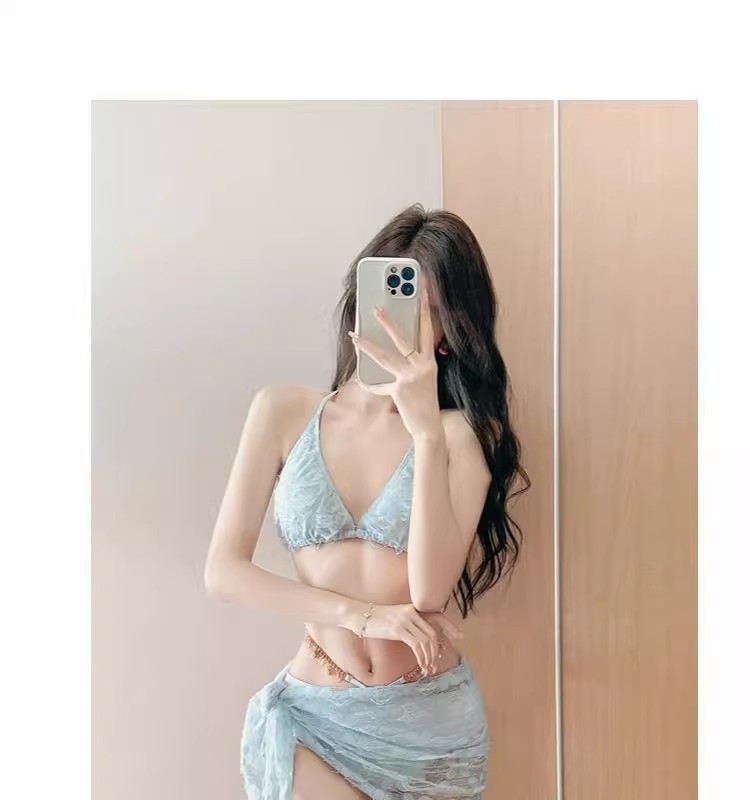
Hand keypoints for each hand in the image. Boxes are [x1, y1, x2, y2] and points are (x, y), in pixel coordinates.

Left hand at [348, 287, 442, 438]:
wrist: (429, 427)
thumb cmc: (424, 403)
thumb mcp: (422, 380)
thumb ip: (410, 366)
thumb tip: (388, 354)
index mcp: (429, 362)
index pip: (427, 331)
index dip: (425, 311)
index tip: (421, 293)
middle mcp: (422, 366)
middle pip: (403, 339)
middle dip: (388, 323)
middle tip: (376, 309)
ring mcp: (411, 377)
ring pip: (385, 357)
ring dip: (367, 346)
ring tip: (354, 336)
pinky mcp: (400, 389)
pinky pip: (379, 384)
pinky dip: (369, 383)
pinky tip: (360, 379)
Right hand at [354, 602, 463, 675]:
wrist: (359, 615)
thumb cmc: (375, 620)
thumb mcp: (394, 618)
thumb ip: (408, 624)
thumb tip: (418, 638)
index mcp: (412, 608)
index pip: (437, 616)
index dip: (449, 627)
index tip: (459, 636)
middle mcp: (411, 612)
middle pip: (433, 633)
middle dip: (436, 650)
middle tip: (435, 664)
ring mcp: (405, 620)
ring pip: (427, 640)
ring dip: (429, 657)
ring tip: (427, 668)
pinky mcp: (399, 629)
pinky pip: (417, 645)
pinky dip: (422, 656)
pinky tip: (421, 664)